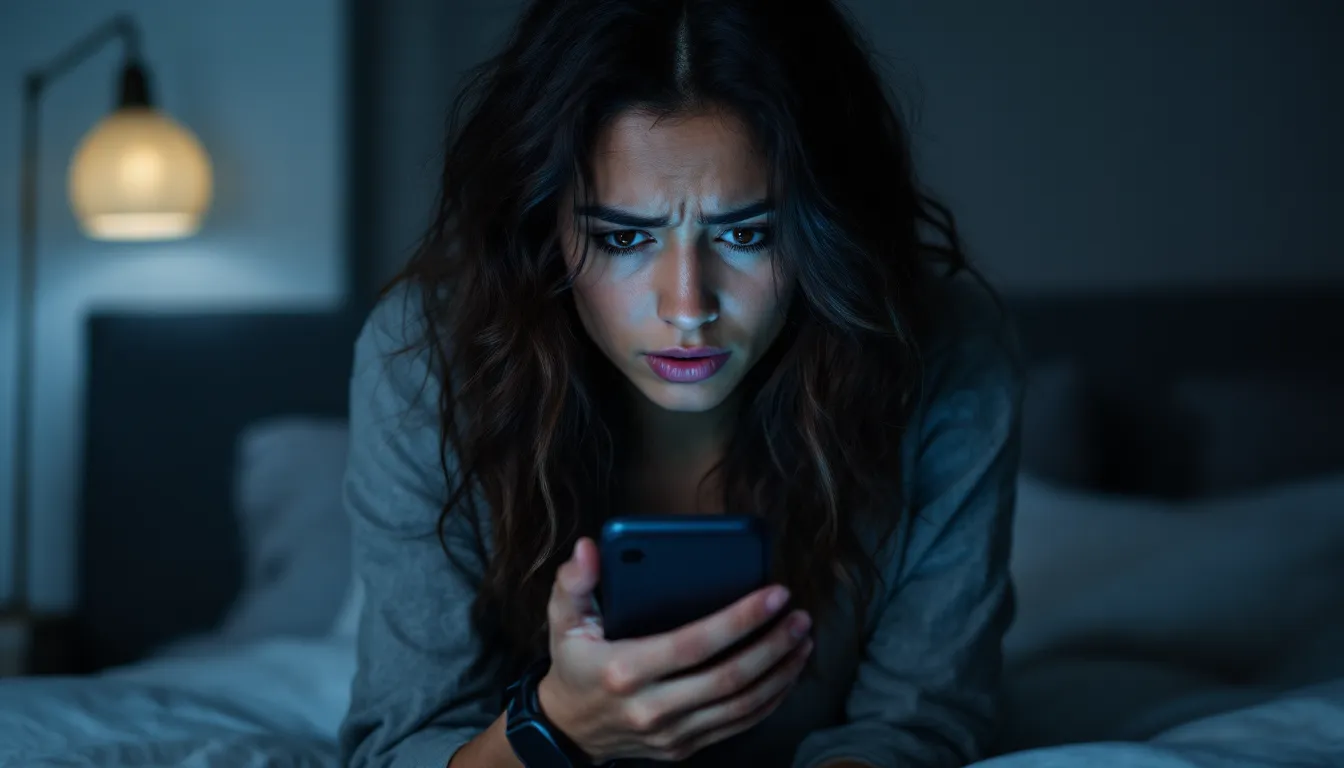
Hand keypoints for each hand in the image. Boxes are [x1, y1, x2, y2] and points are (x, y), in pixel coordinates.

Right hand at [536, 537, 812, 762]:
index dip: (739, 619)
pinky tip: (787, 672)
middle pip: (729, 677)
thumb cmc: (574, 663)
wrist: (568, 728)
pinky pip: (739, 725)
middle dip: (773, 645)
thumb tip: (589, 549)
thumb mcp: (562, 619)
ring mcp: (671, 732)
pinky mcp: (685, 747)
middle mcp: (652, 707)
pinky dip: (770, 699)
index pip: (693, 644)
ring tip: (802, 639)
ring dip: (780, 672)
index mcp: (625, 669)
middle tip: (799, 616)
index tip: (774, 594)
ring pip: (742, 705)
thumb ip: (574, 582)